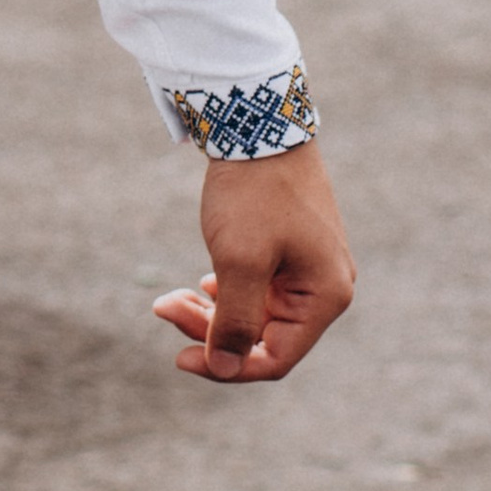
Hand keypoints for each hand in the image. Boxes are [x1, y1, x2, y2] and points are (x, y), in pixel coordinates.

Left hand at [153, 146, 353, 383]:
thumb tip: (225, 369)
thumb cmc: (253, 192)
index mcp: (325, 297)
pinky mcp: (291, 246)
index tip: (178, 358)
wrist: (255, 121)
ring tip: (171, 297)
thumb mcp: (239, 260)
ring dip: (212, 311)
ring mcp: (310, 265)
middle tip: (163, 306)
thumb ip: (232, 321)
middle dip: (210, 330)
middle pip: (264, 336)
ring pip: (257, 312)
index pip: (275, 359)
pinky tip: (204, 286)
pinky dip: (227, 291)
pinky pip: (259, 288)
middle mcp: (326, 287)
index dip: (227, 367)